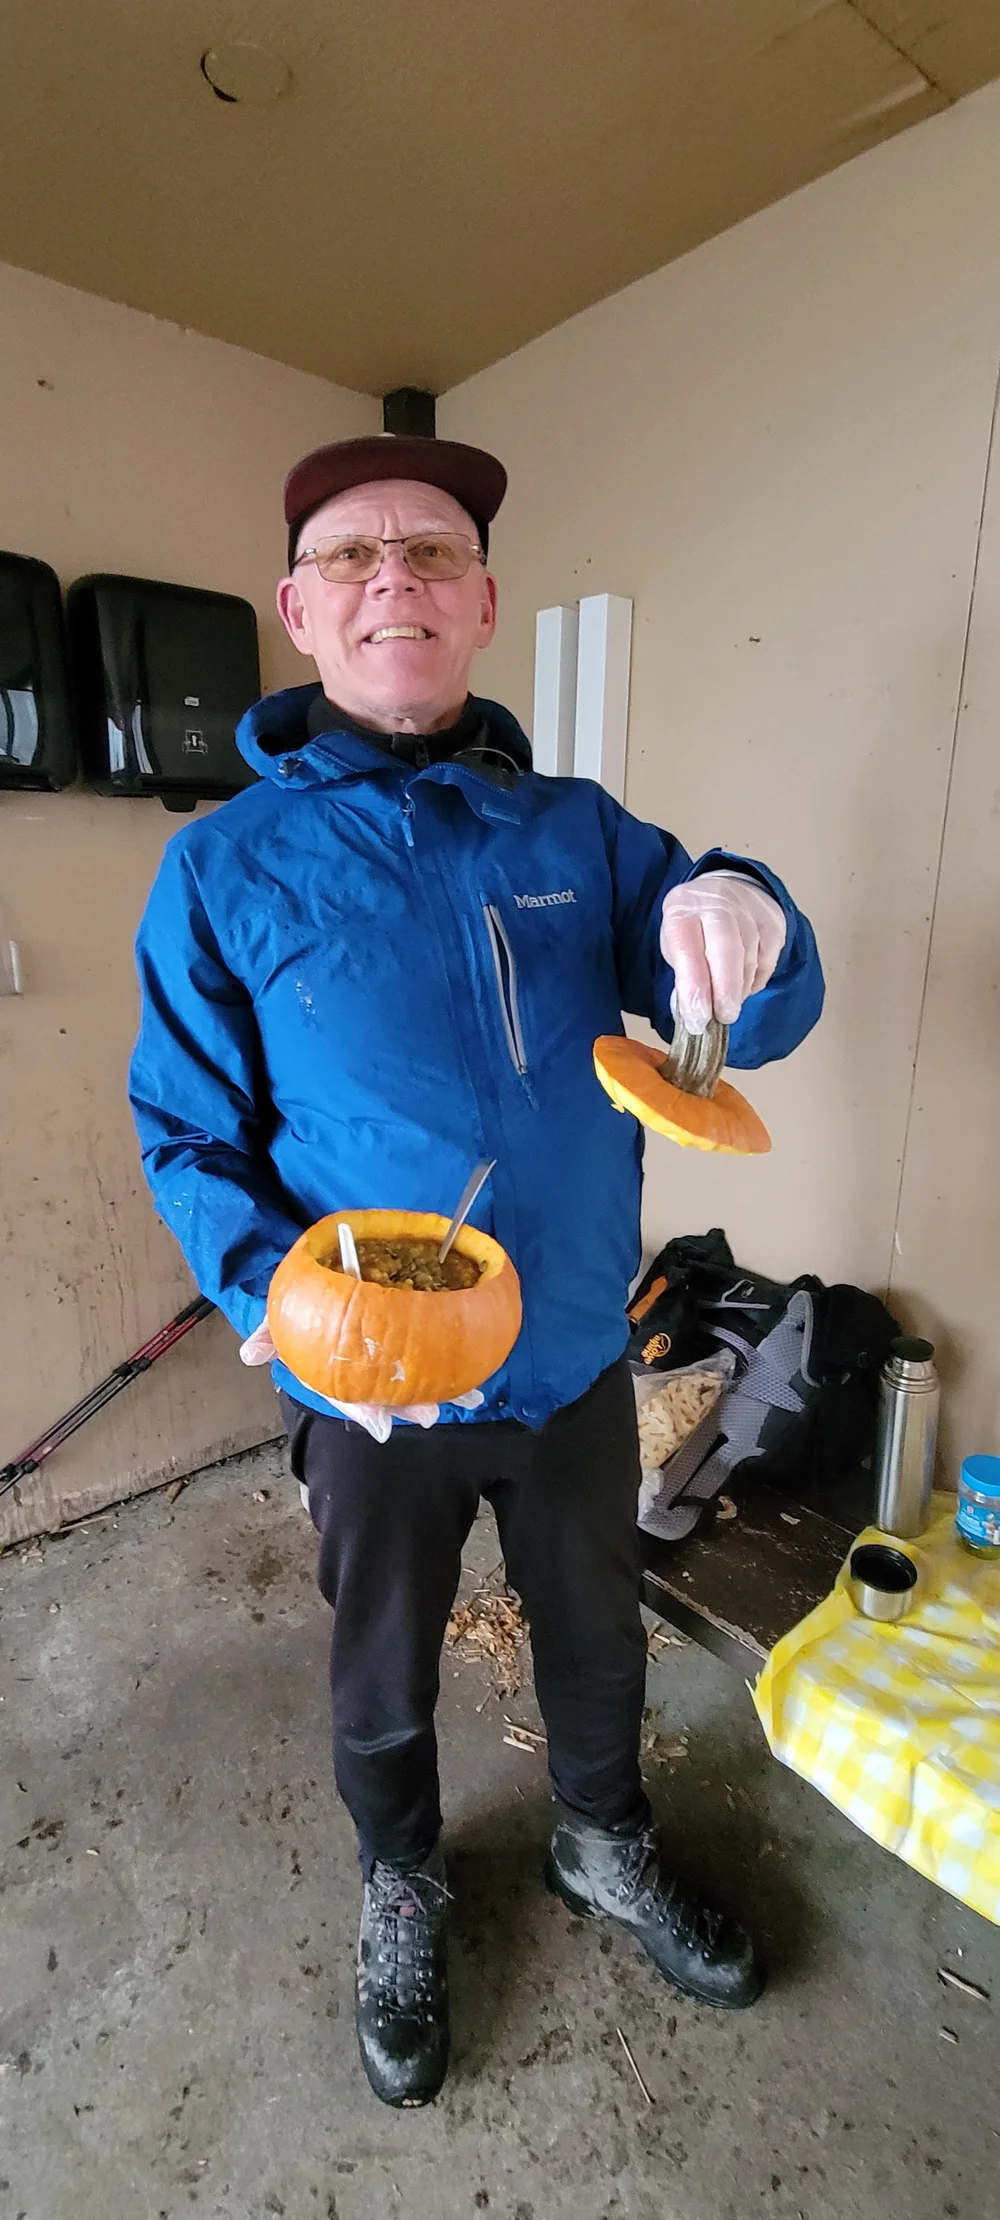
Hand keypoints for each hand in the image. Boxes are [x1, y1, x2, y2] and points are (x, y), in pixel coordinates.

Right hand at [239, 1321, 483, 1442]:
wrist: (325, 1276)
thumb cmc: (305, 1301)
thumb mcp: (283, 1313)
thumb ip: (271, 1332)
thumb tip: (249, 1353)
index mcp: (336, 1371)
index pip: (347, 1396)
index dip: (362, 1409)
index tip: (378, 1423)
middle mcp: (366, 1372)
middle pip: (389, 1394)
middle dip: (410, 1405)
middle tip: (429, 1414)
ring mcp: (391, 1361)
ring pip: (418, 1381)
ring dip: (445, 1391)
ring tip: (470, 1399)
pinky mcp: (415, 1340)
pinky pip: (437, 1355)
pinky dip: (458, 1365)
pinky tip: (479, 1375)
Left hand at [659, 872, 785, 1032]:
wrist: (724, 892)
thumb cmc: (695, 927)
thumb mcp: (676, 944)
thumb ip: (684, 975)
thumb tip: (697, 1013)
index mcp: (683, 911)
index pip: (688, 950)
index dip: (694, 989)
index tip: (698, 1020)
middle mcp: (717, 904)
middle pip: (726, 950)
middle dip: (725, 992)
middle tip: (724, 1017)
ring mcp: (749, 910)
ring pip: (750, 959)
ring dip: (739, 989)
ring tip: (728, 1001)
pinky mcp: (773, 921)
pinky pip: (768, 961)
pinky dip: (755, 980)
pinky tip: (743, 983)